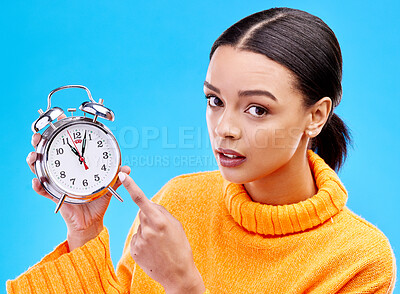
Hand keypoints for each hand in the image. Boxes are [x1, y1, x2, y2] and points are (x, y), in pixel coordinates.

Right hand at [27, 119, 129, 249]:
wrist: (91, 221)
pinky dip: (37, 185)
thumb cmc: (97, 200)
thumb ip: (116, 176)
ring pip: (39, 168)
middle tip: (38, 136)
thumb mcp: (107, 185)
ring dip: (34, 161)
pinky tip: (36, 181)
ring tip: (34, 156)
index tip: (58, 119)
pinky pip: (42, 190)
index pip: (66, 144)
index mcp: (76, 164)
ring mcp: (56, 182)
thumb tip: (127, 169)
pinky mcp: (53, 195)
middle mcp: (63, 170)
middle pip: (47, 152)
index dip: (61, 131)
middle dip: (39, 142)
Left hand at [118, 172, 204, 293]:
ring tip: (159, 244)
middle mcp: (147, 229)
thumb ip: (161, 212)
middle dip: (150, 216)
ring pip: (140, 226)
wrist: (177, 274)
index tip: (122, 176)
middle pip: (143, 213)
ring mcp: (139, 241)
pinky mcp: (134, 250)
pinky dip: (143, 241)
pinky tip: (152, 250)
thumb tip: (148, 205)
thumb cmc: (180, 247)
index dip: (131, 186)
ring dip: (147, 230)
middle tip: (162, 230)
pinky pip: (137, 238)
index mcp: (159, 220)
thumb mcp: (176, 225)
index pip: (141, 199)